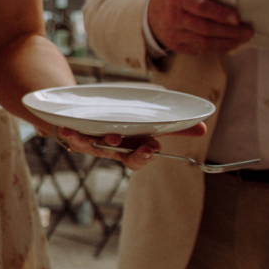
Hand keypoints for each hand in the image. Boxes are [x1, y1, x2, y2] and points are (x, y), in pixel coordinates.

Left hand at [28, 115, 167, 168]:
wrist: (79, 111)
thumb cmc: (117, 120)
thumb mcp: (144, 120)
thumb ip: (172, 125)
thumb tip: (203, 128)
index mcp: (130, 145)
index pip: (140, 158)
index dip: (145, 155)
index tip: (152, 148)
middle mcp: (112, 148)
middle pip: (123, 157)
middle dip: (133, 155)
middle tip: (142, 149)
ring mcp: (92, 143)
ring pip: (94, 147)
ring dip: (99, 143)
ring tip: (108, 136)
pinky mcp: (73, 135)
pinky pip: (70, 137)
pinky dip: (67, 134)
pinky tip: (65, 129)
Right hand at [146, 0, 253, 56]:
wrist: (149, 13)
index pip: (200, 7)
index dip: (220, 14)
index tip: (238, 18)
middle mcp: (174, 17)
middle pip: (205, 28)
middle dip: (230, 31)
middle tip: (249, 30)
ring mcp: (174, 34)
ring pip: (205, 42)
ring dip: (228, 42)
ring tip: (244, 38)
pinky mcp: (177, 47)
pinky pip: (201, 50)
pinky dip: (219, 48)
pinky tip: (232, 44)